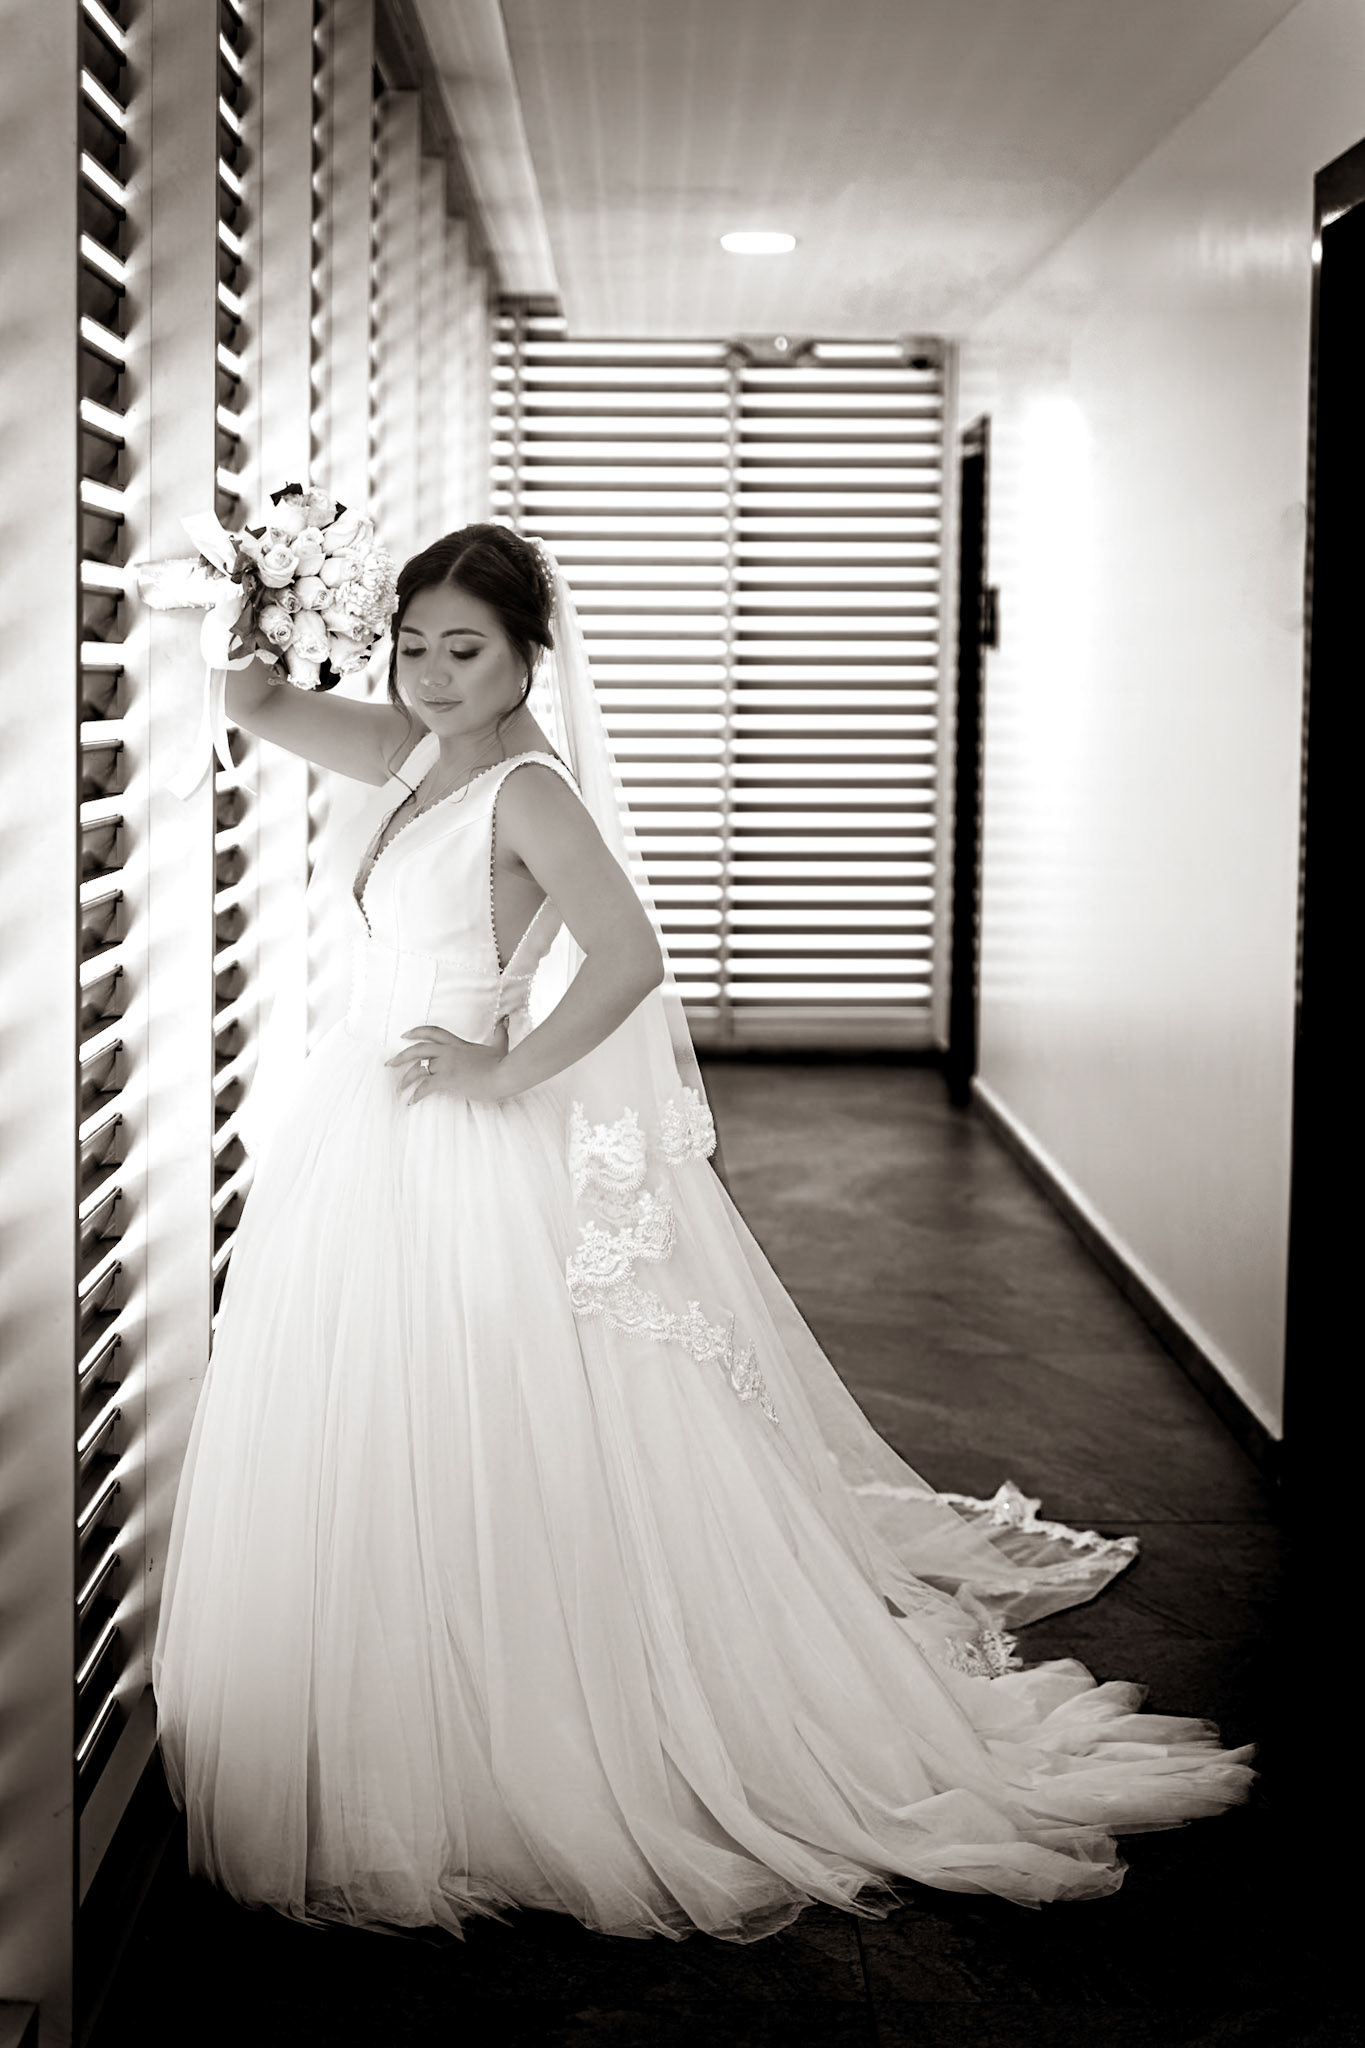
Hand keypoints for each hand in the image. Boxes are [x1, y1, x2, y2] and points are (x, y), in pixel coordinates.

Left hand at [387, 1020, 509, 1104]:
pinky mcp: (447, 1079)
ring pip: (418, 1068)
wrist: (505, 1074)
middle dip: (401, 1056)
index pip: (433, 1032)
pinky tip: (411, 1101)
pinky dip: (416, 1094)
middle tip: (389, 1063)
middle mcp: (448, 1052)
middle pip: (418, 1049)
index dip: (417, 1032)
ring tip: (398, 1087)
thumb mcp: (500, 1044)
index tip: (405, 1034)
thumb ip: (500, 1031)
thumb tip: (506, 1019)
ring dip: (405, 1078)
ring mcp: (446, 1065)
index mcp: (458, 1044)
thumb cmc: (503, 1062)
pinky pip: (425, 1087)